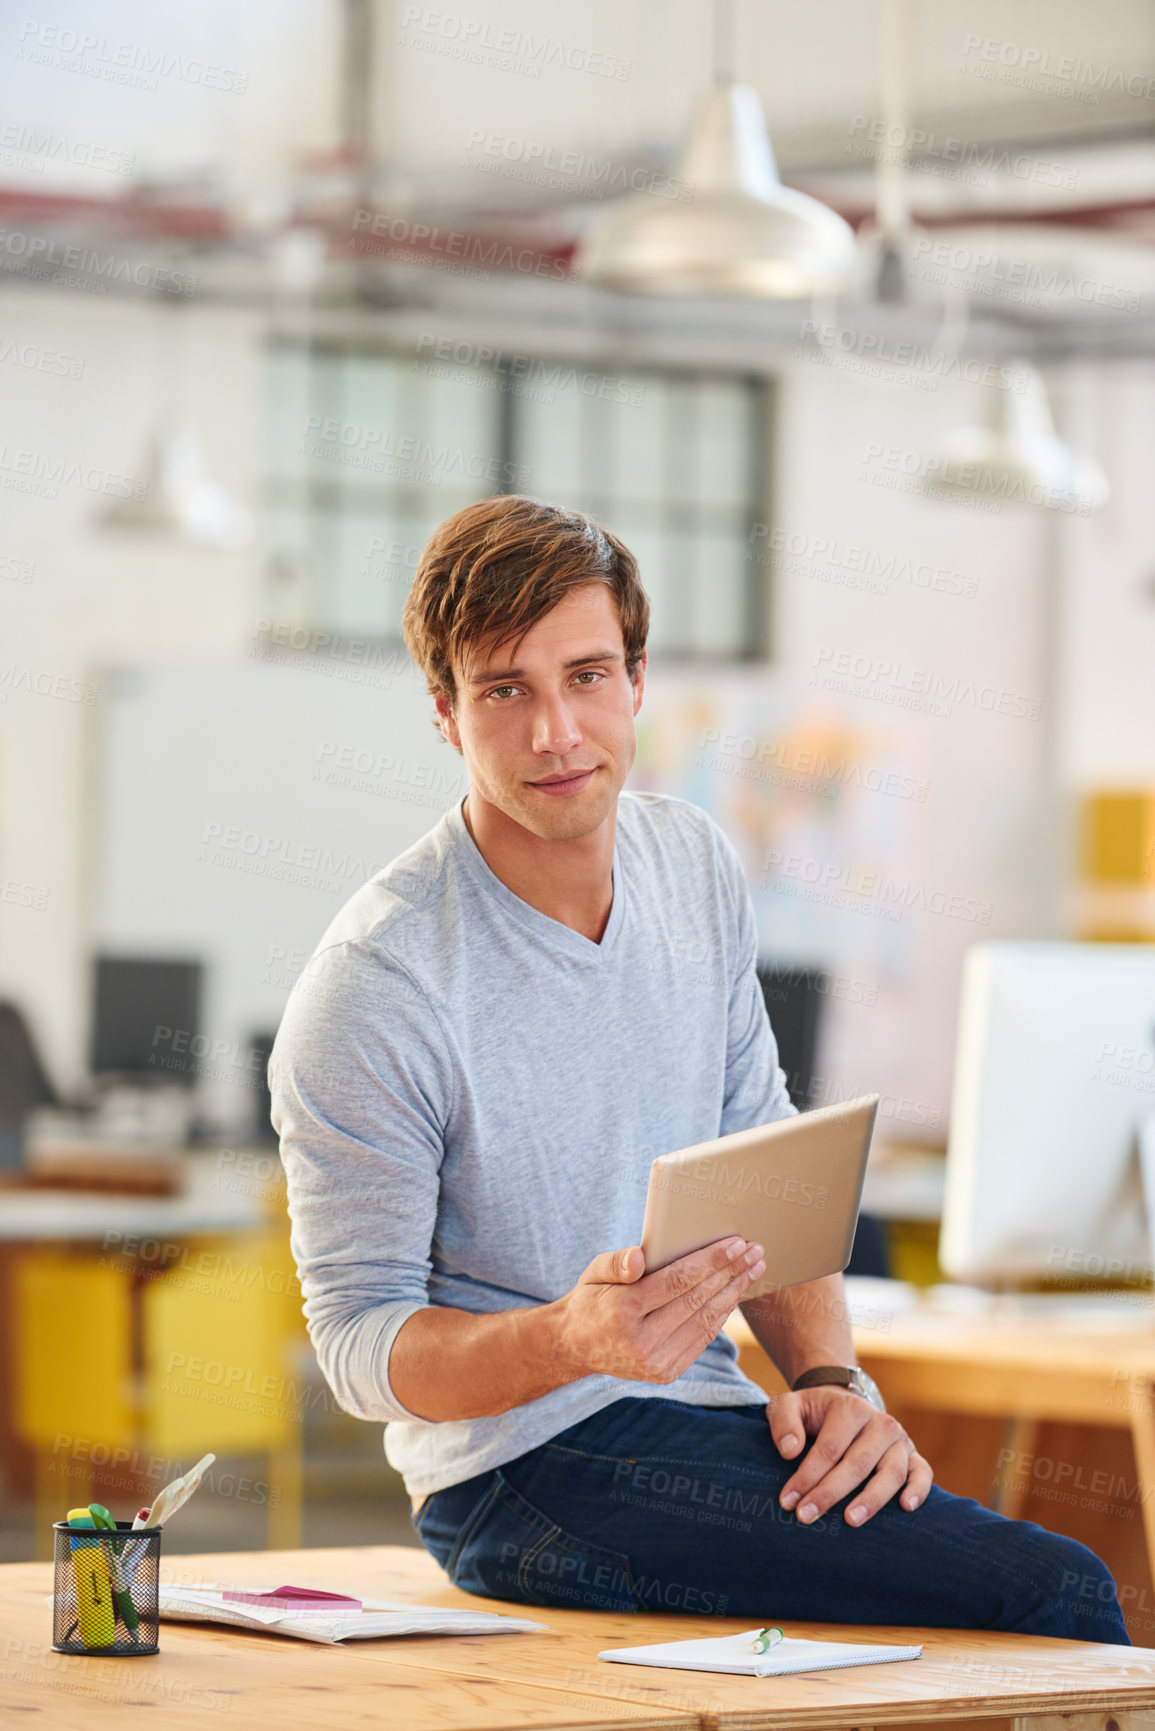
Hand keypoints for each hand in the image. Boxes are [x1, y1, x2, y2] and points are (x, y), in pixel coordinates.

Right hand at [552, 1236, 765, 1385]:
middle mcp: (640, 1342)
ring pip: (705, 1322)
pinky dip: (721, 1314)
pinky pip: (702, 1339)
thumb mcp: (593, 1272)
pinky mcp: (666, 1374)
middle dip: (730, 1273)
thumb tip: (640, 1258)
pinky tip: (734, 1293)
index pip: (677, 1282)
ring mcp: (655, 1363)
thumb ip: (616, 1262)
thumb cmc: (591, 1299)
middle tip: (755, 1252)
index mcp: (622, 1310)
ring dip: (734, 1293)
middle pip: (697, 1301)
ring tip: (753, 1269)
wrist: (575, 1347)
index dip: (710, 1262)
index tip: (736, 1243)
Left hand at [766, 1386, 932, 1526]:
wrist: (843, 1405)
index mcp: (851, 1408)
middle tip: (806, 1516)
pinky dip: (918, 1490)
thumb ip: (783, 1421)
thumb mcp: (789, 1405)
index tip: (788, 1501)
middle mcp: (880, 1423)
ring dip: (871, 1499)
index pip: (829, 1448)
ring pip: (891, 1472)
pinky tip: (906, 1507)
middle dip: (829, 1493)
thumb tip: (789, 1451)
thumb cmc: (813, 1412)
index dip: (807, 1476)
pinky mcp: (913, 1455)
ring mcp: (900, 1440)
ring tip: (850, 1521)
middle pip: (857, 1464)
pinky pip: (922, 1473)